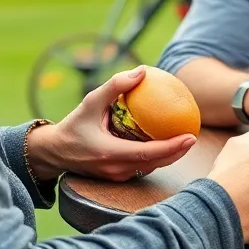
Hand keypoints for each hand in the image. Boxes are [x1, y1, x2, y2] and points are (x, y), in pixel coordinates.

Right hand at [27, 66, 196, 181]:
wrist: (54, 152)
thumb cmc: (73, 125)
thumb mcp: (90, 102)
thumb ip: (114, 86)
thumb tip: (142, 71)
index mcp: (110, 153)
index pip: (148, 153)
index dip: (172, 147)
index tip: (190, 137)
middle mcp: (116, 169)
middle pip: (155, 164)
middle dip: (178, 153)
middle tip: (194, 137)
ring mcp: (117, 176)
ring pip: (150, 167)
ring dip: (170, 156)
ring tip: (185, 140)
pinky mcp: (117, 177)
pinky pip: (142, 167)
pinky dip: (157, 157)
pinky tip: (167, 144)